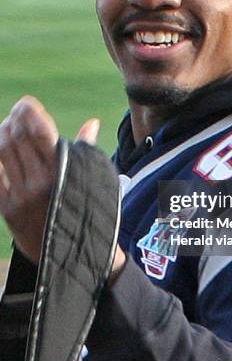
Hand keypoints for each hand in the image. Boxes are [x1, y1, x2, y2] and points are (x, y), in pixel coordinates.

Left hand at [0, 96, 98, 262]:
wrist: (74, 257)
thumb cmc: (89, 213)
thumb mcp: (93, 180)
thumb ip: (87, 150)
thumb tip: (92, 122)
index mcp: (64, 173)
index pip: (40, 133)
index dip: (31, 113)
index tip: (27, 102)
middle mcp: (40, 182)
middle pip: (18, 139)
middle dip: (15, 120)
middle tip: (17, 111)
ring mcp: (20, 196)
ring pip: (3, 153)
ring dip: (3, 134)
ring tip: (8, 126)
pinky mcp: (6, 209)